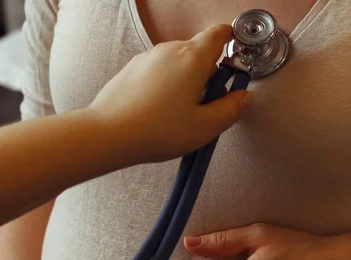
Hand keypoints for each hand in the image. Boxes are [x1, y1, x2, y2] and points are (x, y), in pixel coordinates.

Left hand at [89, 24, 252, 163]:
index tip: (234, 65)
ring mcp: (146, 58)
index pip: (219, 34)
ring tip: (177, 114)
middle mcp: (168, 50)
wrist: (107, 134)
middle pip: (198, 52)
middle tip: (206, 104)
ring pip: (176, 63)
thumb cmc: (155, 131)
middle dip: (207, 74)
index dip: (232, 45)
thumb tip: (243, 97)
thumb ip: (231, 109)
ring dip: (184, 81)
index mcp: (192, 58)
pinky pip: (156, 72)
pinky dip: (162, 86)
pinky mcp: (130, 70)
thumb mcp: (205, 127)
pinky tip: (156, 113)